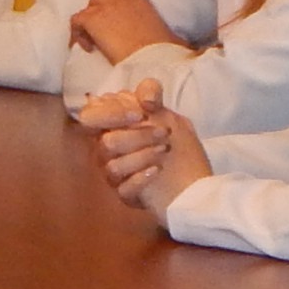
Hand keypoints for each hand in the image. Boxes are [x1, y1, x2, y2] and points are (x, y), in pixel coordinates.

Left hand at [70, 0, 177, 64]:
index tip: (115, 18)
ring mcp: (102, 6)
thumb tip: (190, 49)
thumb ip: (172, 34)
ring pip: (87, 9)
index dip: (112, 1)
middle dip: (100, 14)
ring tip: (95, 43)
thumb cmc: (165, 50)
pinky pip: (75, 22)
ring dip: (88, 24)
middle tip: (105, 34)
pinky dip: (77, 34)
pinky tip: (88, 48)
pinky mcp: (91, 19)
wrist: (152, 58)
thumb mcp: (172, 35)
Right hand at [87, 97, 211, 215]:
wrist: (198, 185)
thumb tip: (145, 98)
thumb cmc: (180, 147)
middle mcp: (107, 150)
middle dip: (137, 136)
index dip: (110, 113)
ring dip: (142, 155)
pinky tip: (158, 170)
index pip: (90, 116)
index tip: (140, 114)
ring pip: (113, 165)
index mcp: (112, 126)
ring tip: (165, 150)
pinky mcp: (125, 195)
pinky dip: (141, 178)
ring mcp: (115, 174)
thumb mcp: (169, 114)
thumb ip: (152, 94)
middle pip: (105, 141)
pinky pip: (124, 188)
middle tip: (164, 133)